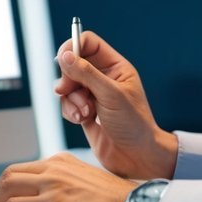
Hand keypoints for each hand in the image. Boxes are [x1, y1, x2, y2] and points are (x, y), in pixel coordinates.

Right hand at [54, 30, 177, 178]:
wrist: (137, 158)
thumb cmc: (134, 124)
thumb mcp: (111, 95)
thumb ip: (86, 74)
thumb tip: (65, 56)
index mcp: (115, 67)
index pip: (89, 43)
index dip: (73, 46)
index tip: (64, 60)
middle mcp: (103, 78)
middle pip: (73, 64)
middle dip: (69, 78)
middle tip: (68, 89)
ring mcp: (93, 95)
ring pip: (67, 86)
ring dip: (71, 99)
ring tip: (85, 112)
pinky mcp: (85, 112)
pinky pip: (67, 104)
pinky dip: (70, 111)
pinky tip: (82, 120)